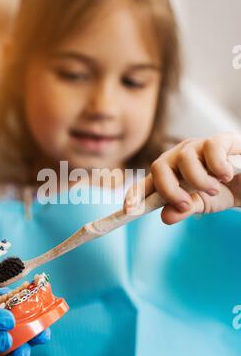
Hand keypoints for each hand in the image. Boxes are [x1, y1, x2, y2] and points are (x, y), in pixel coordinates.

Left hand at [124, 133, 240, 224]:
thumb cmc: (223, 191)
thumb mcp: (202, 204)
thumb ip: (184, 208)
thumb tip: (165, 217)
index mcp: (170, 174)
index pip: (146, 182)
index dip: (134, 195)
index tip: (128, 210)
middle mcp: (179, 157)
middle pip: (158, 167)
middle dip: (169, 190)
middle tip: (186, 204)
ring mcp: (198, 146)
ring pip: (184, 159)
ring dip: (199, 181)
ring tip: (214, 189)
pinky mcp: (219, 139)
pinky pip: (211, 149)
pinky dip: (218, 167)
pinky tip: (227, 175)